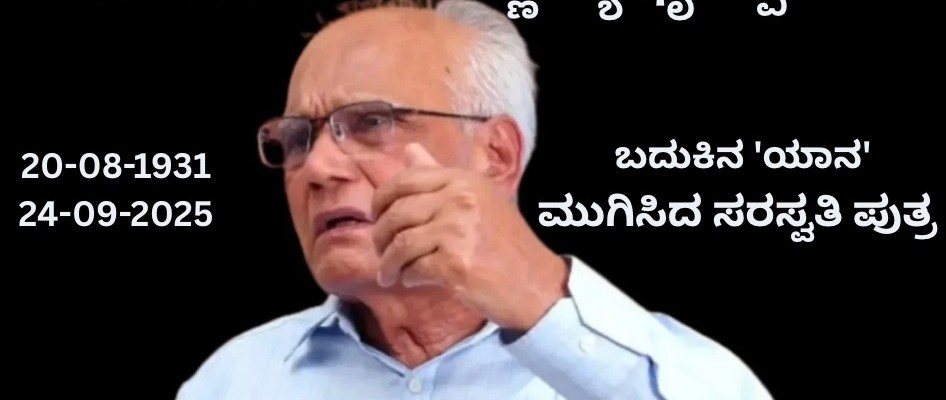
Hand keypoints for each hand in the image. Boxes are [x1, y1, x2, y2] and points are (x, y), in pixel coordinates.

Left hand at [371, 143, 568, 330]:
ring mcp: (458, 232)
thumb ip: (439, 176)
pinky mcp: (456, 265)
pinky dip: (407, 278)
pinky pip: (413, 269)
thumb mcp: (478, 198)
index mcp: (464, 180)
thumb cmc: (506, 244)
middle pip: (397, 213)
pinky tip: (411, 281)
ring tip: (390, 273)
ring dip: (389, 263)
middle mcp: (460, 200)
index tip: (377, 216)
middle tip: (381, 252)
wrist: (536, 285)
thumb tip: (408, 150)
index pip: (405, 180)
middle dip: (381, 236)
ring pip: (400, 244)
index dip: (382, 199)